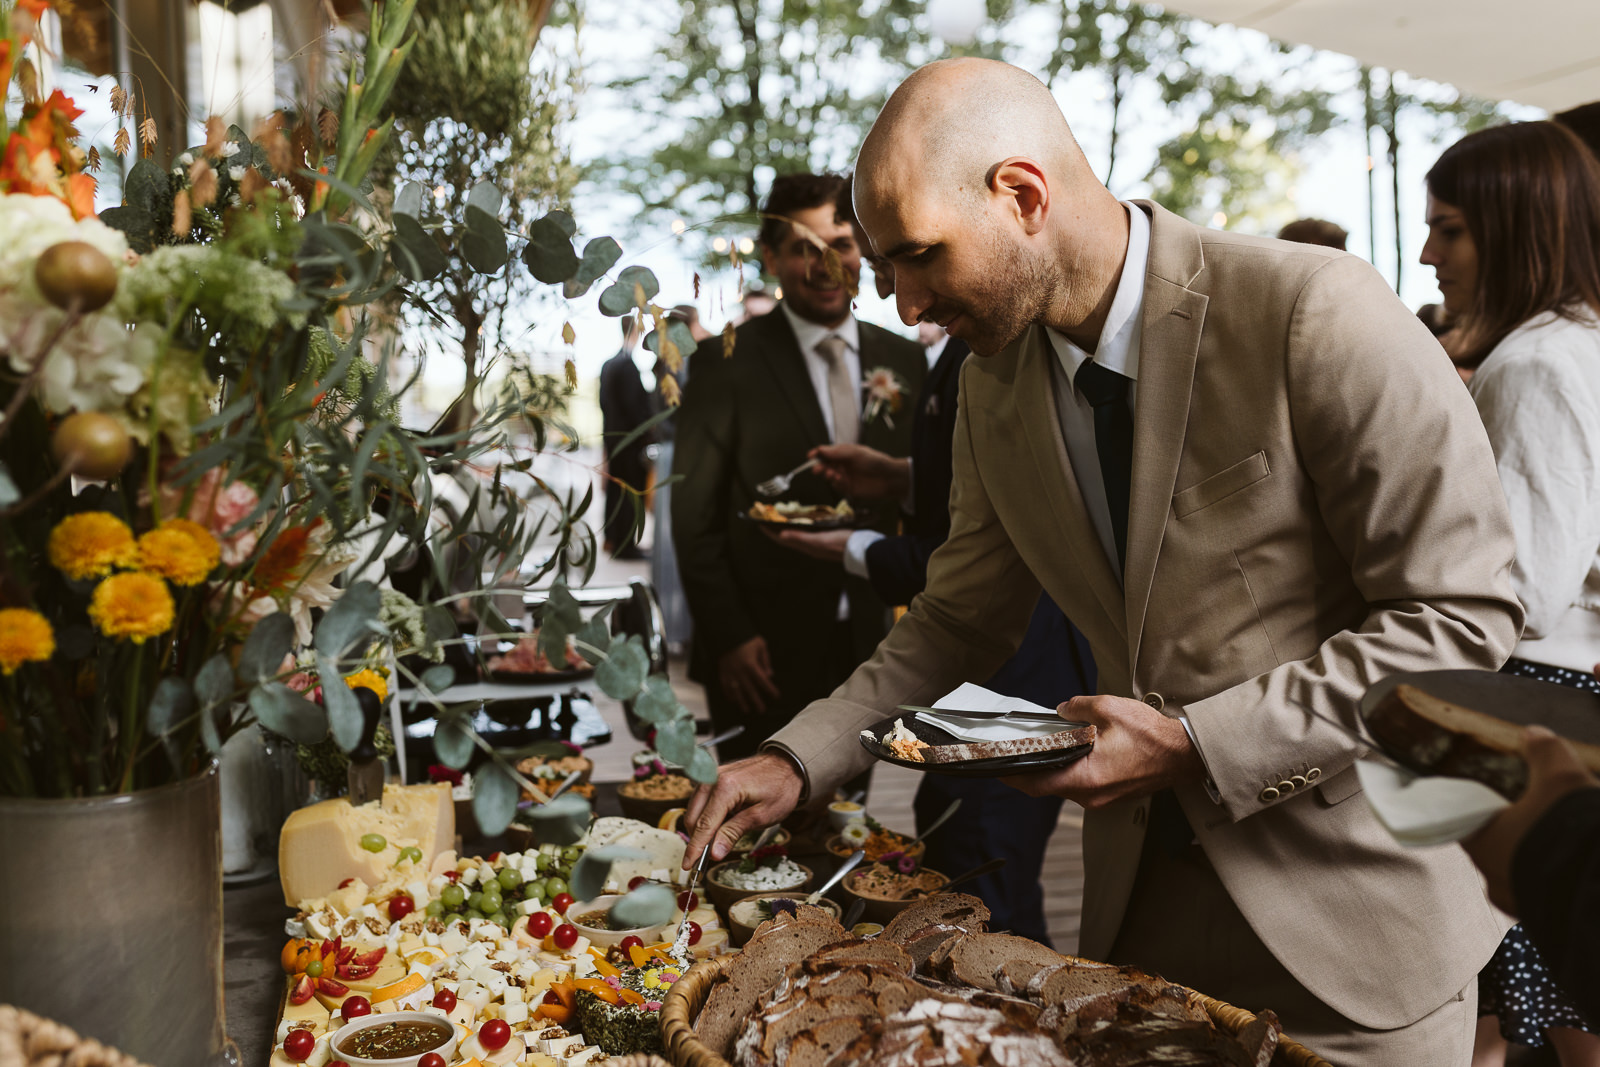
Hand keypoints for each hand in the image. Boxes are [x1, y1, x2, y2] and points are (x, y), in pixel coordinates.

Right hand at [682, 752, 804, 867]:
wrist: (787, 766)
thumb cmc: (780, 788)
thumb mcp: (761, 816)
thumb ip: (734, 833)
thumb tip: (714, 853)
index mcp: (725, 788)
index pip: (704, 825)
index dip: (695, 848)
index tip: (688, 866)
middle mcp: (712, 779)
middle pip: (693, 818)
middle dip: (697, 840)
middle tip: (705, 860)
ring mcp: (710, 777)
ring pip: (694, 811)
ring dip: (701, 829)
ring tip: (719, 840)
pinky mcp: (712, 778)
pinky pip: (701, 802)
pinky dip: (706, 817)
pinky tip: (721, 825)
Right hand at [718, 636, 779, 715]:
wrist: (727, 633)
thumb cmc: (746, 638)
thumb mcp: (760, 645)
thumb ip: (766, 661)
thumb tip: (770, 674)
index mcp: (751, 664)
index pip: (763, 681)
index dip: (770, 689)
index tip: (776, 696)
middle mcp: (740, 671)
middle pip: (750, 690)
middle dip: (756, 701)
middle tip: (762, 710)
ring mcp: (730, 673)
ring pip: (737, 691)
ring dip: (742, 702)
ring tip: (747, 710)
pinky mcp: (723, 672)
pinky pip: (725, 686)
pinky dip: (729, 694)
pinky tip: (733, 701)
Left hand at [762, 526, 851, 561]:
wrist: (861, 549)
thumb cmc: (841, 543)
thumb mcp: (820, 540)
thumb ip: (801, 538)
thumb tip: (782, 535)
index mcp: (807, 547)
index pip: (783, 539)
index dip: (770, 532)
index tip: (759, 523)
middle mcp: (810, 546)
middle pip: (788, 538)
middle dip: (776, 529)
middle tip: (768, 518)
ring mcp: (818, 543)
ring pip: (797, 535)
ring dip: (787, 528)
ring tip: (781, 519)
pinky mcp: (825, 539)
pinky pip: (807, 533)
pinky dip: (800, 527)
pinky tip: (803, 521)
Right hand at [808, 443, 909, 500]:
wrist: (888, 478)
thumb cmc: (874, 461)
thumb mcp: (854, 453)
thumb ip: (836, 453)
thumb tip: (820, 449)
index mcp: (843, 453)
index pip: (826, 453)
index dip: (817, 454)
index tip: (810, 456)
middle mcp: (842, 465)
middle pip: (825, 465)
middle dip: (819, 466)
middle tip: (817, 469)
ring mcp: (845, 477)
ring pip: (829, 476)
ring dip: (828, 475)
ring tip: (832, 474)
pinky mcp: (848, 489)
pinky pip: (837, 486)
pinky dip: (836, 483)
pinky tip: (840, 480)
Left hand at [1002, 695, 1202, 808]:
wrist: (1186, 755)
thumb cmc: (1153, 737)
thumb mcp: (1109, 709)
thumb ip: (1079, 708)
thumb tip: (1063, 710)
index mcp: (1086, 779)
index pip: (1037, 783)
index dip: (1013, 775)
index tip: (995, 768)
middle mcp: (1091, 795)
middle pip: (1048, 785)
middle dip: (1029, 769)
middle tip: (1013, 753)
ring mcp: (1102, 797)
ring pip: (1065, 784)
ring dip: (1051, 767)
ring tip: (1038, 747)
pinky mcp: (1112, 792)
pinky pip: (1082, 783)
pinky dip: (1070, 768)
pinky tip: (1068, 750)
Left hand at [1462, 725, 1599, 913]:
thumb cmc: (1570, 835)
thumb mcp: (1561, 779)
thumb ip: (1545, 753)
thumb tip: (1534, 734)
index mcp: (1480, 844)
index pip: (1464, 821)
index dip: (1477, 808)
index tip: (1490, 800)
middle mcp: (1493, 880)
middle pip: (1496, 849)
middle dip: (1516, 834)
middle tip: (1537, 819)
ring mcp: (1522, 906)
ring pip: (1522, 875)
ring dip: (1538, 859)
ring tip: (1563, 843)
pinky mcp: (1550, 923)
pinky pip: (1547, 896)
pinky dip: (1559, 880)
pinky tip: (1578, 867)